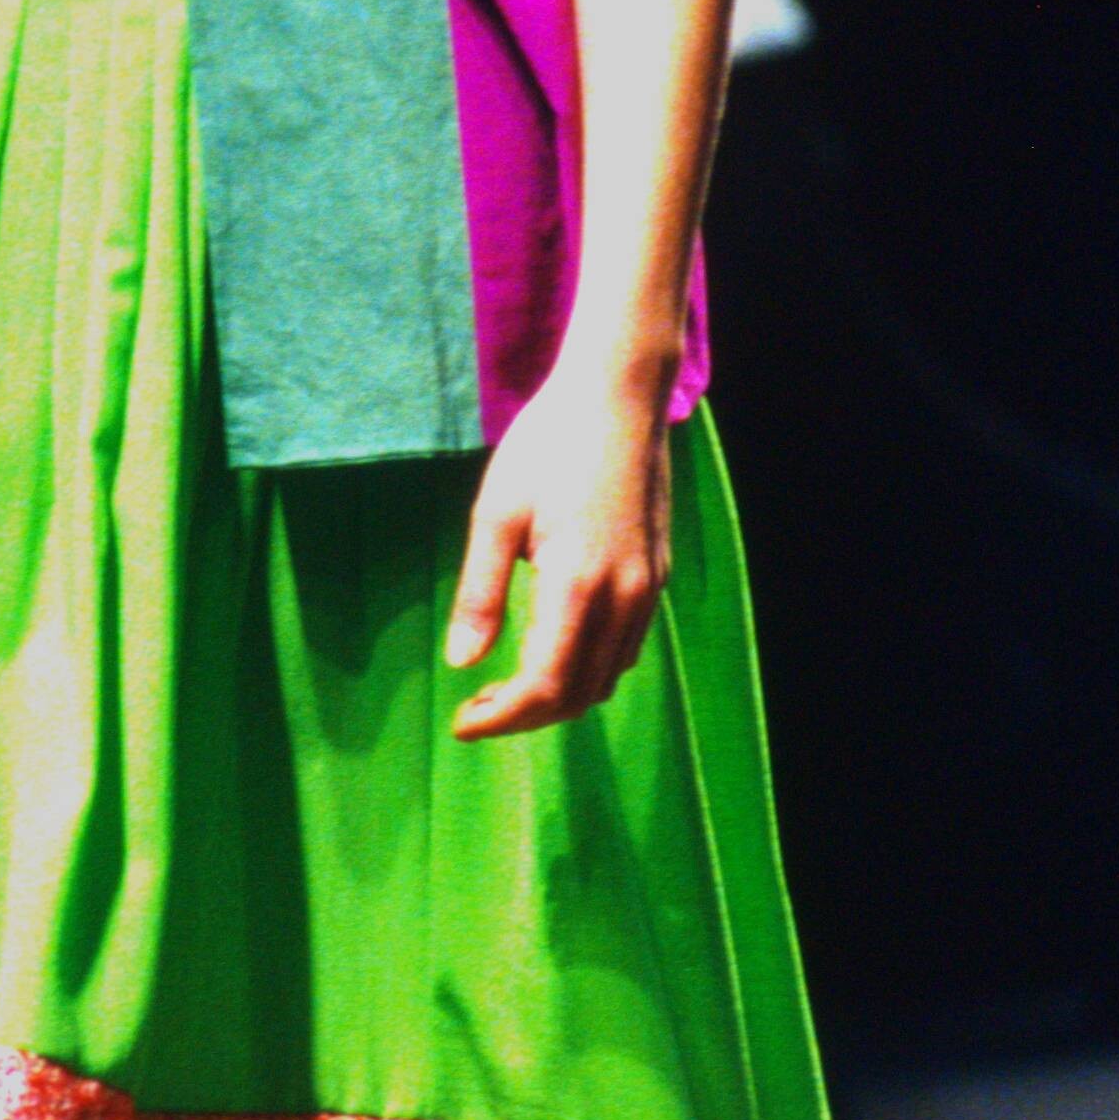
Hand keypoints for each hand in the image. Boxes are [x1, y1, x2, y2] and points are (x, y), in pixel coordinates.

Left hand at [445, 372, 673, 737]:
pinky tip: (552, 653)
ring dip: (559, 698)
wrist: (619, 396)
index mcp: (579, 583)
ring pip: (609, 677)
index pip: (545, 685)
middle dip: (526, 717)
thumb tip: (462, 663)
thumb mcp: (496, 513)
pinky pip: (627, 648)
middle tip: (477, 710)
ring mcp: (648, 587)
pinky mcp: (657, 574)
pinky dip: (589, 670)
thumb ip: (481, 593)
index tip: (462, 723)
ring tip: (507, 689)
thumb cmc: (548, 444)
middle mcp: (624, 596)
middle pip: (579, 694)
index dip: (502, 717)